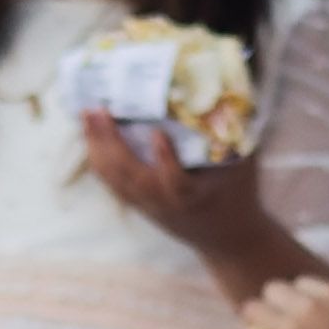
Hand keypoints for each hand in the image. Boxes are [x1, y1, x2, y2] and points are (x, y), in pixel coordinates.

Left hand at [76, 115, 271, 270]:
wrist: (229, 239)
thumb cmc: (238, 194)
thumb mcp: (243, 164)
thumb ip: (232, 132)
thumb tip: (228, 89)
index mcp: (194, 196)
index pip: (177, 183)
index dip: (166, 160)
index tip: (158, 134)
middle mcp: (165, 203)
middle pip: (131, 177)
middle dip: (111, 143)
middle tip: (96, 110)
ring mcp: (148, 206)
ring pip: (115, 180)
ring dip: (97, 147)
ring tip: (85, 116)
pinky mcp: (139, 205)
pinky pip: (112, 182)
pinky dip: (99, 158)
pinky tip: (90, 136)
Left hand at [231, 272, 328, 328]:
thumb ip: (325, 313)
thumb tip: (295, 313)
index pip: (297, 283)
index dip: (291, 303)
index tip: (293, 320)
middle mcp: (312, 304)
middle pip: (271, 290)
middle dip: (269, 309)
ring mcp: (294, 326)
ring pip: (251, 310)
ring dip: (252, 328)